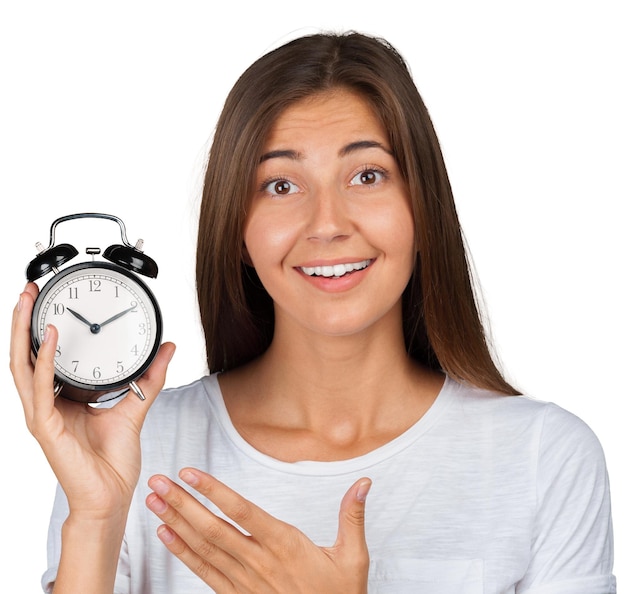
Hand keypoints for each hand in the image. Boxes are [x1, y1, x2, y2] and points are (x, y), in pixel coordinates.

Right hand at [10, 283, 175, 520]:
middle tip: (27, 290)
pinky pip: (40, 389)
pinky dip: (43, 362)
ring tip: (26, 303)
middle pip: (25, 355)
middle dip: (23, 321)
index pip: (42, 357)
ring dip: (22, 332)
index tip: (46, 301)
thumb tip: (167, 349)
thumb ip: (150, 377)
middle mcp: (46, 405)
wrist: (112, 495)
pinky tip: (49, 340)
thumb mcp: (136, 406)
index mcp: (61, 399)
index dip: (39, 329)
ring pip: (21, 367)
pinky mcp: (46, 428)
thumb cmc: (114, 460)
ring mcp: (42, 416)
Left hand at [146, 469, 370, 593]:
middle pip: (214, 528)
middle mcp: (260, 561)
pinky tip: (167, 537)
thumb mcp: (353, 556)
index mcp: (285, 545)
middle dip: (183, 503)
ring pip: (205, 548)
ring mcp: (245, 581)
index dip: (216, 492)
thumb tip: (362, 483)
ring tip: (155, 502)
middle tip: (160, 481)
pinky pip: (205, 573)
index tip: (193, 474)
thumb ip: (352, 516)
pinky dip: (183, 554)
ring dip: (177, 523)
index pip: (243, 512)